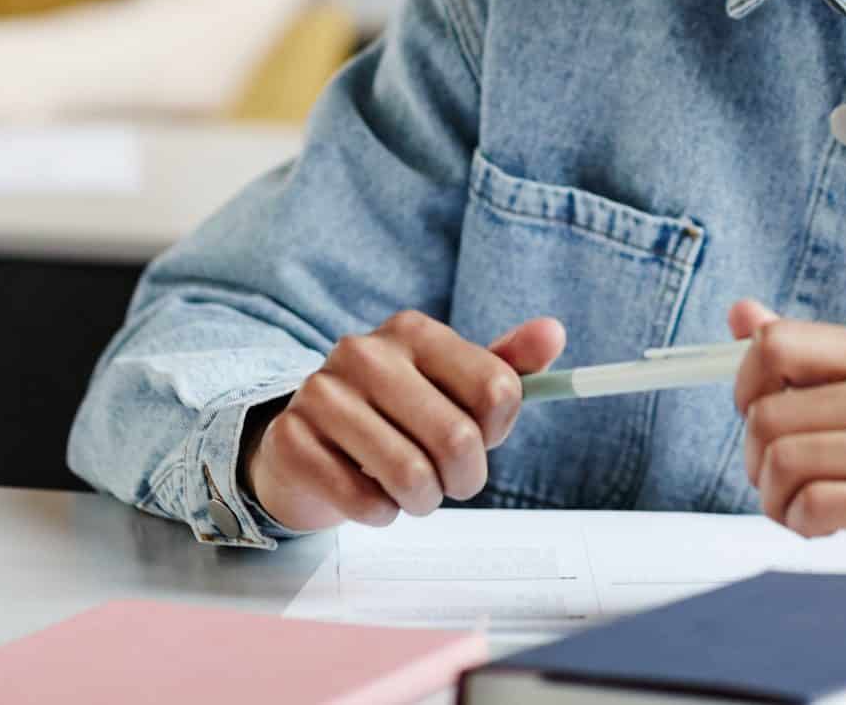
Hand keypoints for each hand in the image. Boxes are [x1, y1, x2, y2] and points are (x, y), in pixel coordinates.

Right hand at [245, 311, 565, 531]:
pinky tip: (369, 495)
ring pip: (410, 474)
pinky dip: (380, 514)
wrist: (303, 443)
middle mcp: (364, 352)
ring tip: (411, 492)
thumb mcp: (452, 387)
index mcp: (414, 331)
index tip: (480, 438)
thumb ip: (506, 366)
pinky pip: (364, 502)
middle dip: (464, 478)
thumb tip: (553, 332)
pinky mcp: (292, 441)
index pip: (497, 389)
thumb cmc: (393, 417)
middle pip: (457, 438)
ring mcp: (321, 394)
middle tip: (449, 482)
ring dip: (422, 501)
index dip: (498, 432)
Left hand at [732, 300, 845, 584]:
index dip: (745, 386)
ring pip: (785, 462)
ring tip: (800, 510)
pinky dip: (802, 525)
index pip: (778, 342)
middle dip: (756, 462)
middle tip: (780, 484)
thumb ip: (814, 358)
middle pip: (769, 413)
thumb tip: (741, 313)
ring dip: (775, 500)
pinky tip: (825, 528)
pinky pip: (814, 505)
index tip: (755, 418)